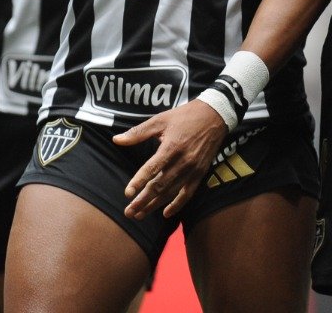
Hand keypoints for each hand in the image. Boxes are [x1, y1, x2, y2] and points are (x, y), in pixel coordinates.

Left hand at [114, 101, 229, 219]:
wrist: (215, 116)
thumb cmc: (185, 116)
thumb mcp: (160, 120)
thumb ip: (138, 132)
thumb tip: (116, 140)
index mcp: (171, 147)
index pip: (152, 169)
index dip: (139, 182)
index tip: (127, 194)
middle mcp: (182, 162)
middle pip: (160, 186)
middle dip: (143, 200)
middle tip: (129, 212)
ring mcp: (192, 170)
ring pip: (171, 192)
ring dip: (155, 205)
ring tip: (139, 215)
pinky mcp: (200, 174)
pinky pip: (188, 193)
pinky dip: (177, 205)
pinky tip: (166, 214)